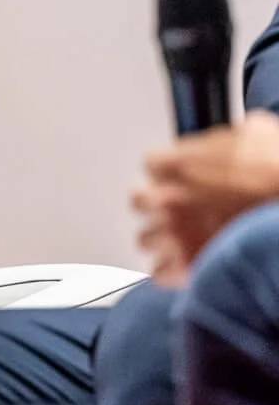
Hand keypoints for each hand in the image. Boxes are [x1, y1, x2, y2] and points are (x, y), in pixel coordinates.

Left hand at [133, 111, 278, 284]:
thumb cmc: (278, 172)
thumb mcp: (257, 132)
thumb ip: (230, 137)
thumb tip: (236, 136)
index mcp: (176, 164)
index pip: (152, 165)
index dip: (171, 172)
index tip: (183, 178)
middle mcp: (166, 198)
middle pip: (140, 202)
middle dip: (157, 205)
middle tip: (178, 209)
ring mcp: (174, 232)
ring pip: (145, 239)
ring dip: (162, 239)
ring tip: (183, 238)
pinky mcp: (186, 265)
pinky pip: (160, 273)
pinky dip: (171, 271)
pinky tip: (187, 265)